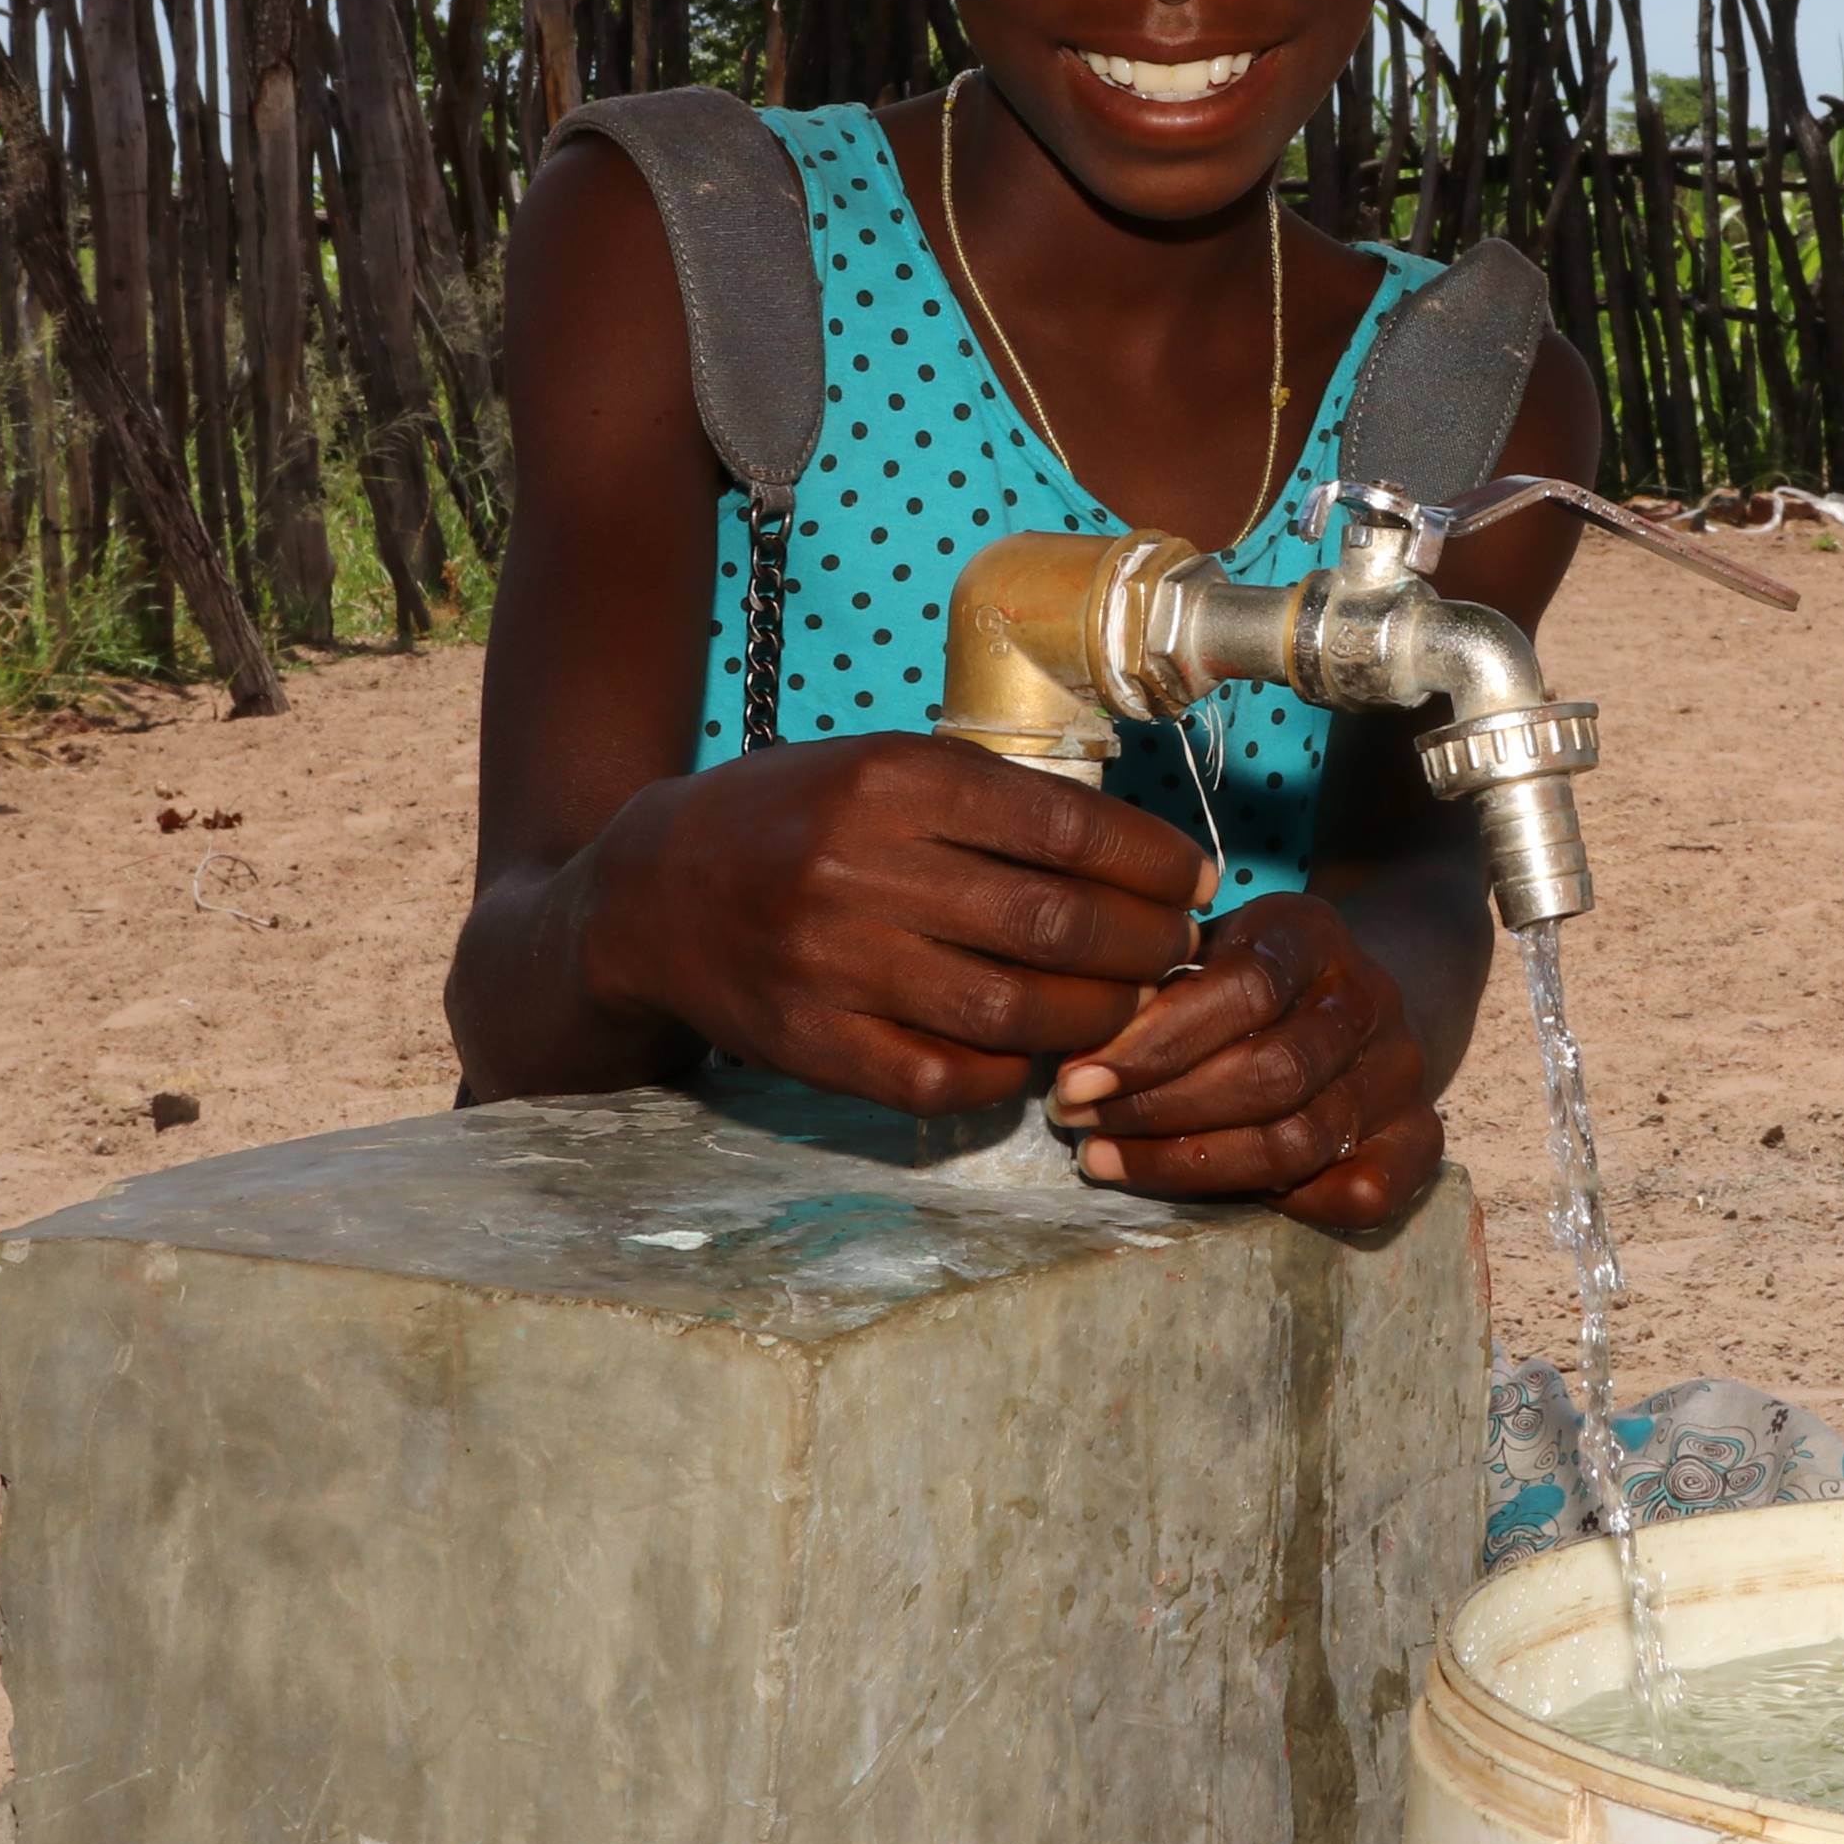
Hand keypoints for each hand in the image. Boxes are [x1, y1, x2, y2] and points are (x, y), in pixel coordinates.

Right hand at [583, 735, 1211, 1112]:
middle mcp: (860, 869)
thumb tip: (1135, 854)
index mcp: (889, 782)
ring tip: (1126, 1003)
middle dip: (1142, 943)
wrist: (650, 896)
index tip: (1193, 879)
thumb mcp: (881, 767)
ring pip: (1012, 1010)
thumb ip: (991, 801)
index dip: (1150, 862)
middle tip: (1175, 948)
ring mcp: (832, 965)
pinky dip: (1009, 1069)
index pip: (1063, 827)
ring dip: (1096, 1016)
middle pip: (1053, 925)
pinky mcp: (812, 1044)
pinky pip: (944, 1076)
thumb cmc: (793, 820)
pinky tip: (1034, 1048)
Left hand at [1050, 891, 1440, 1231]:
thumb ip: (1154, 992)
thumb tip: (1077, 1066)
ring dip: (1193, 1164)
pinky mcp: (1419, 1134)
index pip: (1244, 989)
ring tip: (1111, 1162)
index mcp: (1313, 933)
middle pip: (1272, 1073)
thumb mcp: (1201, 950)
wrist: (1345, 993)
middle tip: (1081, 1127)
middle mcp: (1370, 998)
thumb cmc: (1241, 978)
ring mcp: (1401, 1070)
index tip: (1075, 1082)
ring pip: (1301, 1139)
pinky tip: (1227, 1201)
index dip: (1154, 1043)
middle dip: (1160, 1109)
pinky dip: (1298, 1206)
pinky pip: (1367, 1191)